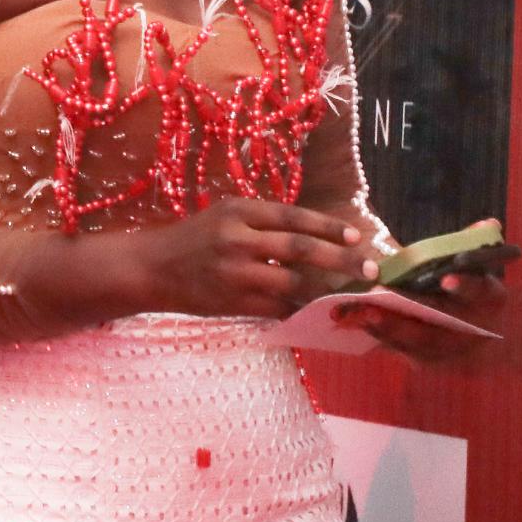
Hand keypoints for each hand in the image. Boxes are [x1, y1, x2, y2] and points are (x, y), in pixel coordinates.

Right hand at [103, 197, 379, 320]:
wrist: (150, 268)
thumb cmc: (192, 239)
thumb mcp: (224, 217)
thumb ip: (262, 224)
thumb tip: (316, 238)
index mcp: (238, 211)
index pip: (294, 217)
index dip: (329, 227)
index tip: (357, 236)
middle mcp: (237, 238)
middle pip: (301, 249)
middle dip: (342, 260)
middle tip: (371, 269)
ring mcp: (234, 272)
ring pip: (292, 282)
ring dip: (326, 289)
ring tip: (350, 293)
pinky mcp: (231, 301)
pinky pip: (275, 307)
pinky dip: (299, 309)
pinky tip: (317, 310)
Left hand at [335, 215, 508, 362]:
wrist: (476, 334)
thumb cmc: (468, 290)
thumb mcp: (475, 268)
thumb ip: (471, 246)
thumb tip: (487, 223)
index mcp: (490, 299)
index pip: (480, 291)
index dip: (465, 286)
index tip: (445, 279)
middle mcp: (474, 329)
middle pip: (441, 320)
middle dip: (409, 308)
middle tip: (379, 293)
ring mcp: (449, 349)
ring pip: (417, 340)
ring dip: (388, 326)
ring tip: (362, 310)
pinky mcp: (425, 360)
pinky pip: (399, 350)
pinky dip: (378, 336)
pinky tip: (357, 321)